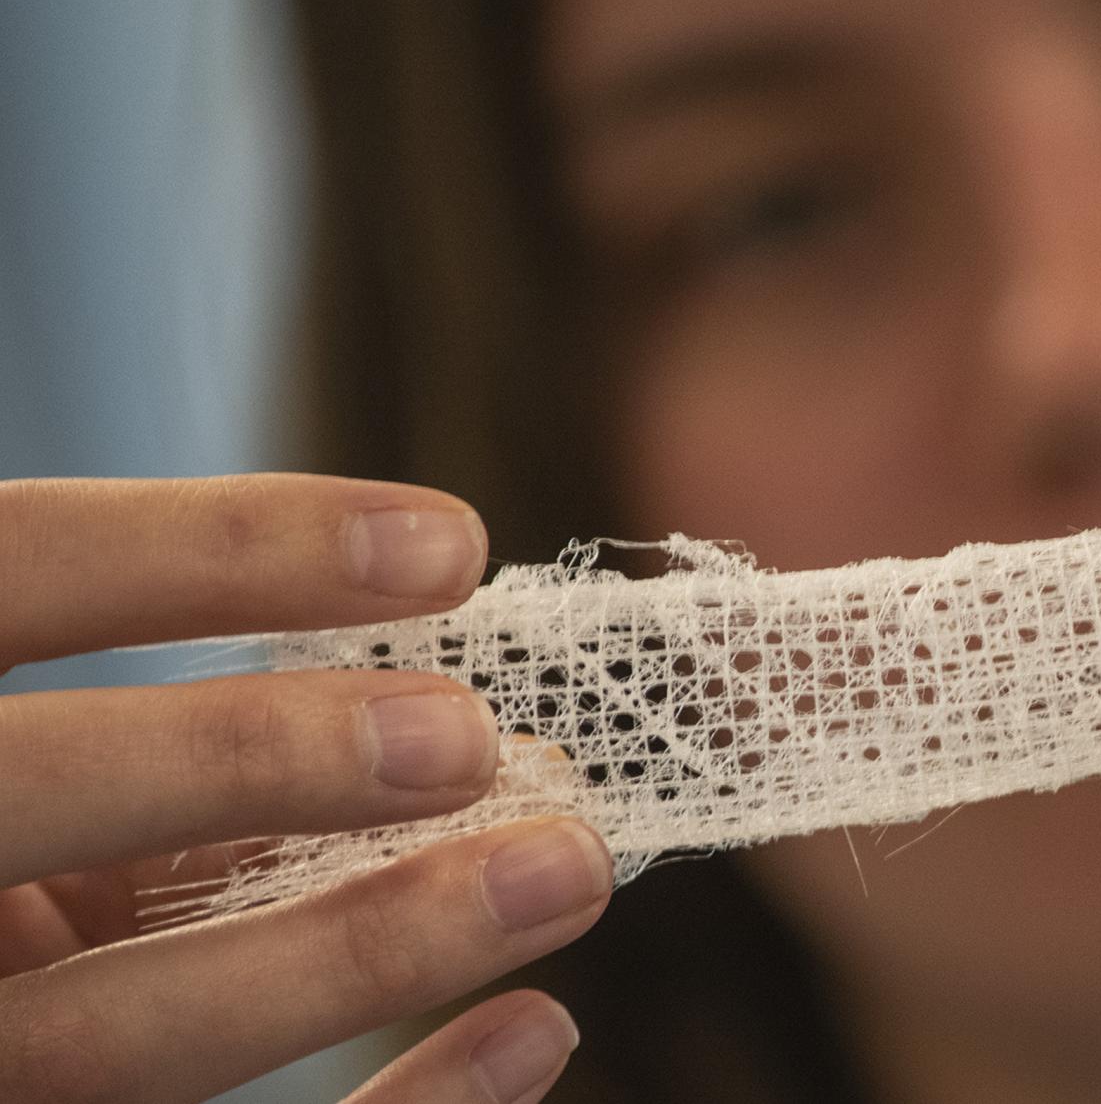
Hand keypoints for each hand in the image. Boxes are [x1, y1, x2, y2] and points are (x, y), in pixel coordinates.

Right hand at [0, 475, 610, 1103]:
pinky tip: (535, 1031)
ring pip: (118, 1039)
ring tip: (561, 871)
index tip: (455, 545)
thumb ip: (183, 749)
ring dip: (369, 951)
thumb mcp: (50, 771)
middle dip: (260, 756)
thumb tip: (468, 734)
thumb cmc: (37, 842)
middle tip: (474, 738)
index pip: (18, 567)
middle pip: (35, 805)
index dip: (225, 548)